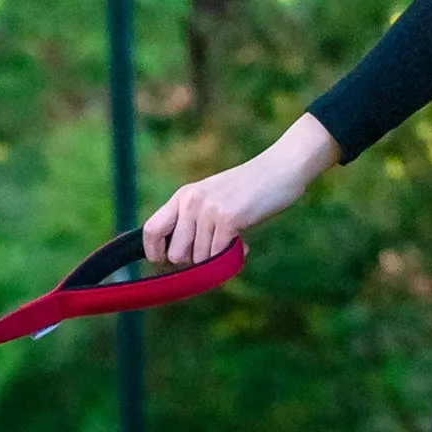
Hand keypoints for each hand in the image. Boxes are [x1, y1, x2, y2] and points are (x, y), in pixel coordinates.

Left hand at [143, 114, 340, 265]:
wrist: (281, 168)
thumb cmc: (250, 189)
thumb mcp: (213, 198)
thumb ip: (196, 222)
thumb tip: (182, 260)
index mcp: (182, 196)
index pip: (150, 230)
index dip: (156, 254)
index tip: (170, 264)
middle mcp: (190, 202)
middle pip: (175, 255)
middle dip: (194, 263)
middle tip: (214, 253)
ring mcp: (208, 210)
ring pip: (200, 259)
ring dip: (218, 260)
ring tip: (234, 242)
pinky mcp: (229, 218)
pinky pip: (218, 256)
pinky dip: (232, 259)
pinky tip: (244, 245)